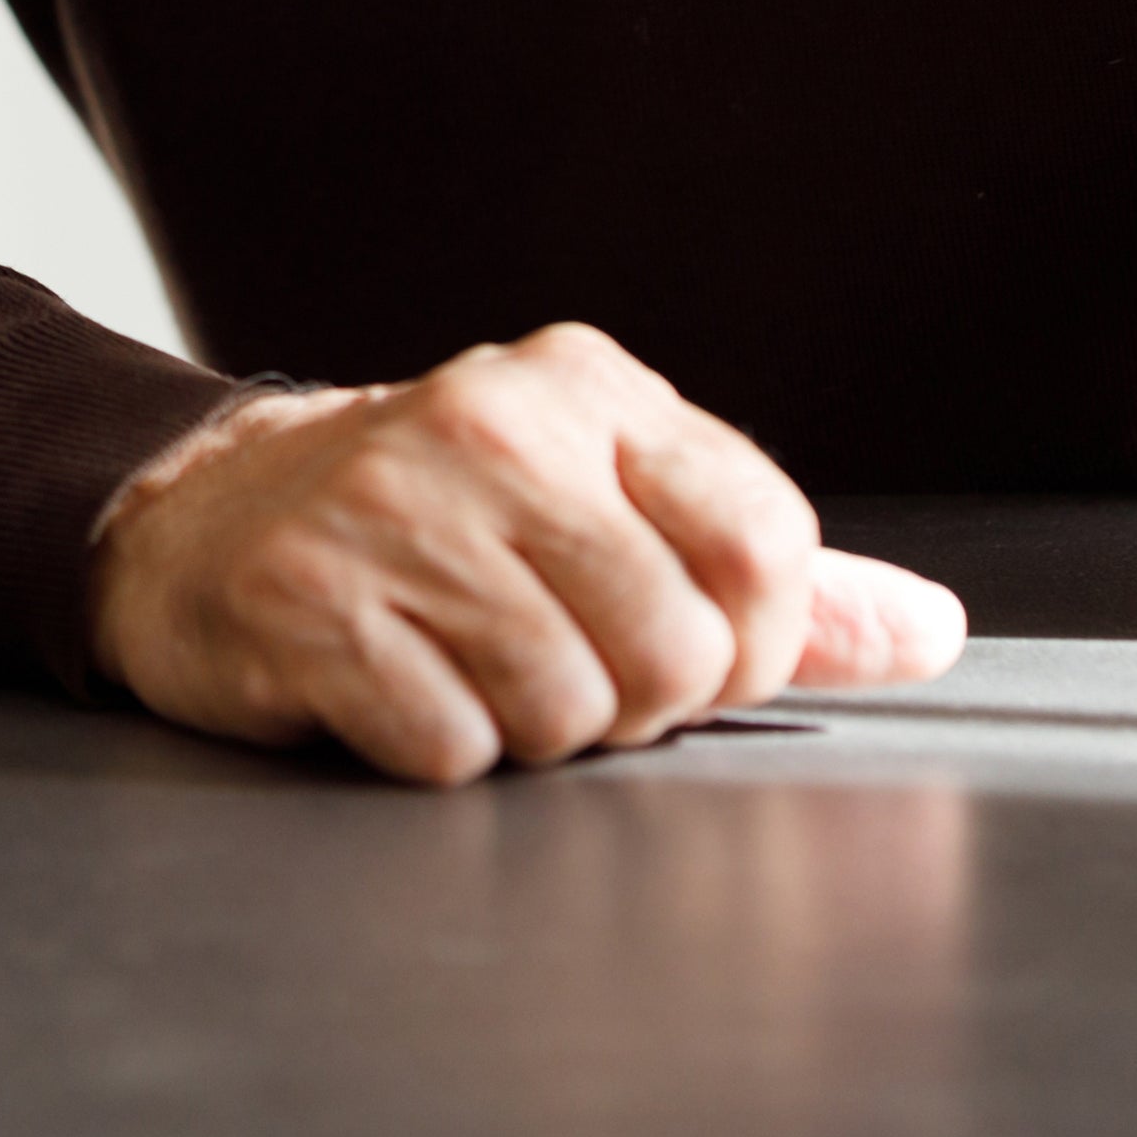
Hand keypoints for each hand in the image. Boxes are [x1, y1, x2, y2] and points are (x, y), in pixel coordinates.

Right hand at [88, 326, 966, 782]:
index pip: (765, 545)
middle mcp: (491, 425)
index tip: (688, 649)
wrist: (203, 519)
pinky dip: (433, 748)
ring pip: (567, 711)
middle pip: (676, 650)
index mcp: (585, 388)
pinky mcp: (305, 600)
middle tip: (552, 660)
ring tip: (464, 665)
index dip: (751, 644)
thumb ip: (775, 576)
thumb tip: (932, 633)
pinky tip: (392, 684)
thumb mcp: (607, 506)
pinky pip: (449, 745)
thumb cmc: (434, 521)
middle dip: (632, 703)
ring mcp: (390, 508)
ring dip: (528, 731)